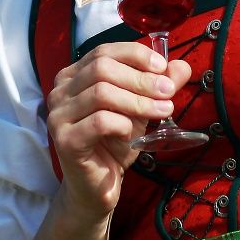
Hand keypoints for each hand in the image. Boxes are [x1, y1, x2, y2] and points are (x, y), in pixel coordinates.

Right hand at [46, 41, 191, 219]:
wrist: (99, 188)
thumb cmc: (115, 144)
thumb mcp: (140, 109)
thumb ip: (157, 86)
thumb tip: (181, 66)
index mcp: (73, 76)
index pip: (103, 51)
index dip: (135, 55)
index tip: (162, 68)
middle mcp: (60, 91)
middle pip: (102, 68)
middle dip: (141, 79)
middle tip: (168, 92)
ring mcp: (58, 115)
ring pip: (101, 92)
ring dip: (138, 101)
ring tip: (162, 111)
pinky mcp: (65, 140)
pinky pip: (99, 121)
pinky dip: (122, 124)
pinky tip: (132, 134)